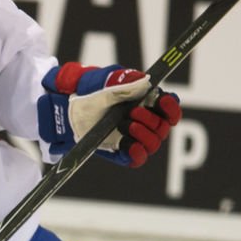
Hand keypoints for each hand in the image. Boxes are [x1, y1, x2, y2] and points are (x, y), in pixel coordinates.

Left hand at [37, 62, 181, 167]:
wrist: (69, 111)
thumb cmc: (90, 94)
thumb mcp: (106, 85)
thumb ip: (125, 84)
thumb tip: (146, 82)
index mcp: (147, 105)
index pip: (170, 109)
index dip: (171, 106)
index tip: (163, 101)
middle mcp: (145, 123)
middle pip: (163, 127)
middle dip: (151, 119)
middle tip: (133, 112)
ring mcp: (135, 138)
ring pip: (154, 143)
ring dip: (144, 133)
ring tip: (125, 124)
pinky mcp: (123, 152)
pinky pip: (138, 158)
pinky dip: (136, 152)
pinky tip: (129, 144)